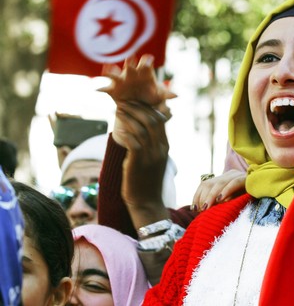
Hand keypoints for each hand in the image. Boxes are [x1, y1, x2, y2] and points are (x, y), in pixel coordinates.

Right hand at [100, 54, 176, 105]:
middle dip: (130, 60)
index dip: (147, 61)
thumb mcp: (158, 95)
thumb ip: (166, 94)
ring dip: (112, 70)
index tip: (150, 59)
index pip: (146, 64)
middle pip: (130, 64)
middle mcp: (131, 73)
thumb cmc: (150, 95)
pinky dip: (101, 89)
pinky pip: (105, 88)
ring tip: (108, 67)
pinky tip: (97, 90)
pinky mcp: (112, 89)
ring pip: (115, 73)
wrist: (138, 106)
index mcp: (144, 72)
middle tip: (130, 56)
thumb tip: (176, 95)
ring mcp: (121, 80)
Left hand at [114, 101, 170, 223]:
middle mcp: (160, 148)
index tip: (136, 101)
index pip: (160, 120)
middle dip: (138, 107)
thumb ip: (149, 146)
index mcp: (165, 147)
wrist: (146, 204)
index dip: (148, 108)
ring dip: (129, 115)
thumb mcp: (152, 161)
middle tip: (125, 101)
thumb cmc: (146, 183)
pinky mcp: (138, 161)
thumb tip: (139, 133)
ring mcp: (151, 155)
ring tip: (118, 109)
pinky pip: (133, 140)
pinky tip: (116, 126)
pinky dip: (125, 130)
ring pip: (142, 127)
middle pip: (152, 119)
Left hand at [191, 170, 246, 211]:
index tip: (194, 208)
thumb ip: (217, 203)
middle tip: (201, 210)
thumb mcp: (228, 202)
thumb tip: (198, 210)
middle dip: (203, 197)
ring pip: (220, 183)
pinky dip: (226, 191)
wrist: (266, 189)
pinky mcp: (246, 179)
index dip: (197, 195)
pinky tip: (221, 200)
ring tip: (207, 207)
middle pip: (210, 183)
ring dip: (211, 196)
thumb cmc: (244, 201)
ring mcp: (237, 175)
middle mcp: (228, 174)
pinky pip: (234, 183)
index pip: (204, 184)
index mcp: (222, 178)